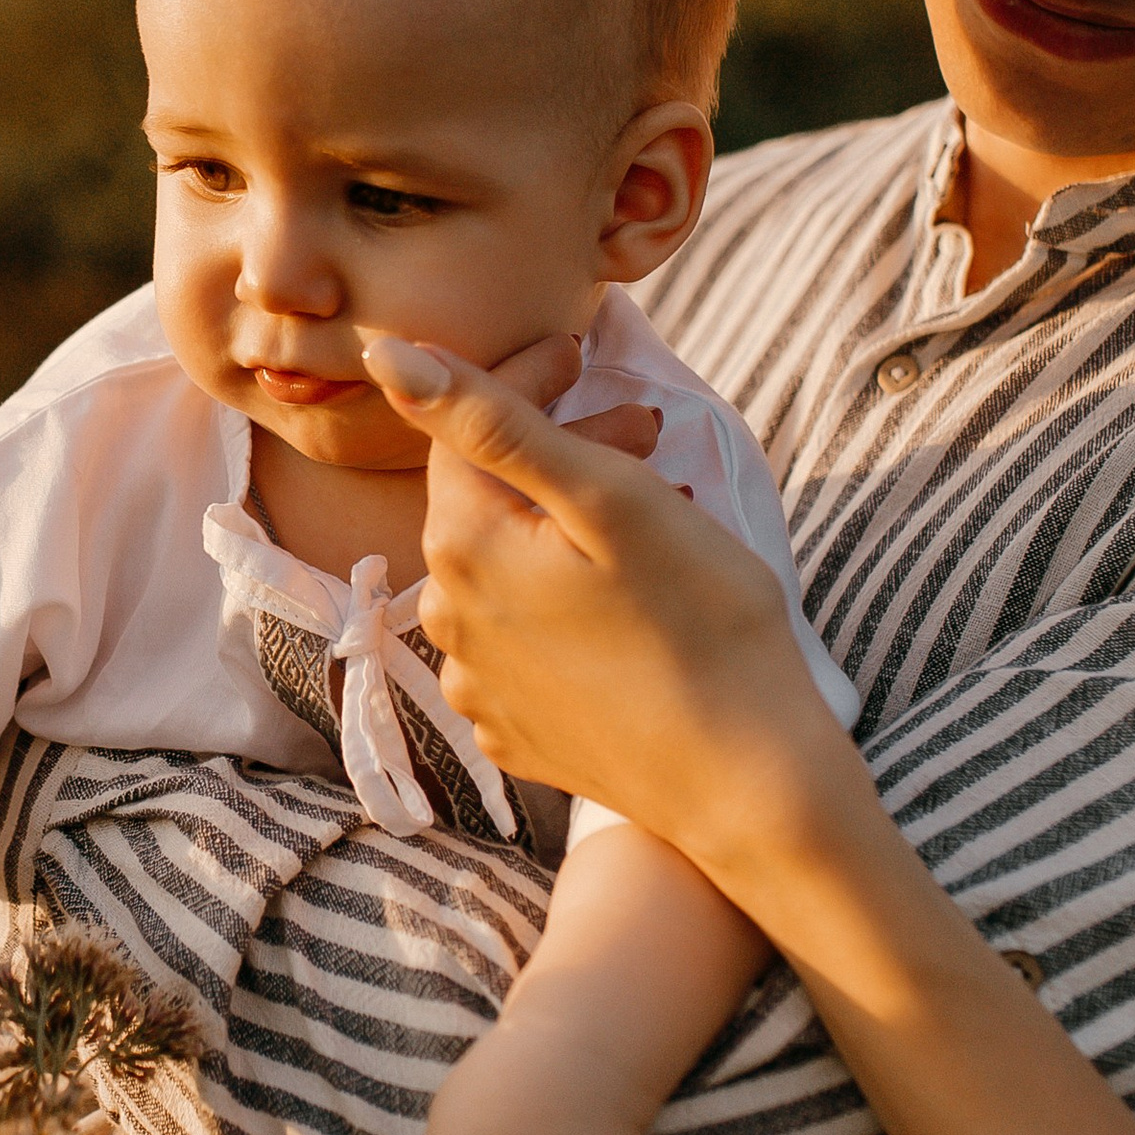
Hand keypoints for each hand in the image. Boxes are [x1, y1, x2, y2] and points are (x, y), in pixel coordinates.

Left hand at [360, 336, 860, 898]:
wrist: (747, 784)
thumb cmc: (701, 625)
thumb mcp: (608, 498)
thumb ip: (493, 421)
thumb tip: (387, 356)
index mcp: (463, 548)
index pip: (464, 427)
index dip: (526, 375)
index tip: (584, 351)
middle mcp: (446, 618)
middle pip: (486, 500)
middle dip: (555, 453)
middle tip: (646, 435)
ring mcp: (476, 686)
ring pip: (502, 570)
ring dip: (558, 533)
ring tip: (645, 522)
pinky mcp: (512, 731)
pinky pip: (518, 639)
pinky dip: (559, 604)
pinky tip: (622, 603)